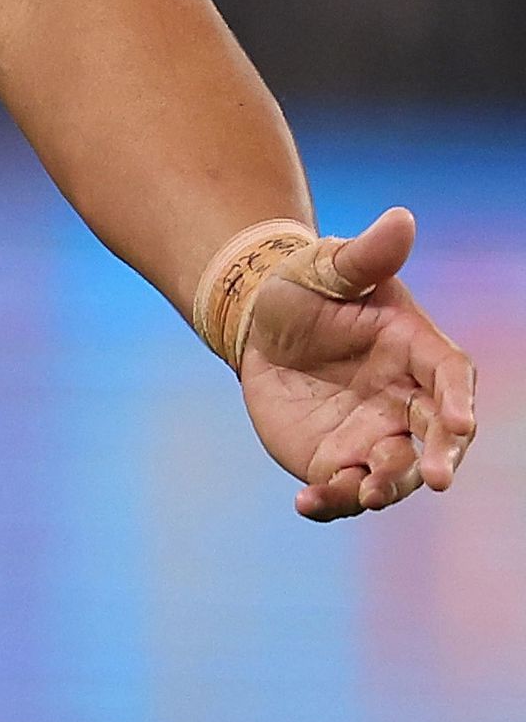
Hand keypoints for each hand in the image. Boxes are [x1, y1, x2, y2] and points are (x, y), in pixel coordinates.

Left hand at [239, 207, 480, 519]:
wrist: (259, 323)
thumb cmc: (305, 287)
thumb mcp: (327, 267)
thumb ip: (366, 255)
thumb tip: (401, 218)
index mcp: (416, 349)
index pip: (452, 377)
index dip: (460, 402)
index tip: (462, 425)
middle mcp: (406, 399)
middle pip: (439, 436)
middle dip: (440, 459)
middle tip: (435, 480)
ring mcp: (375, 433)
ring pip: (395, 471)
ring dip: (386, 487)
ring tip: (361, 493)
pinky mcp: (338, 458)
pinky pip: (344, 488)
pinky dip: (333, 501)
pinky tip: (307, 503)